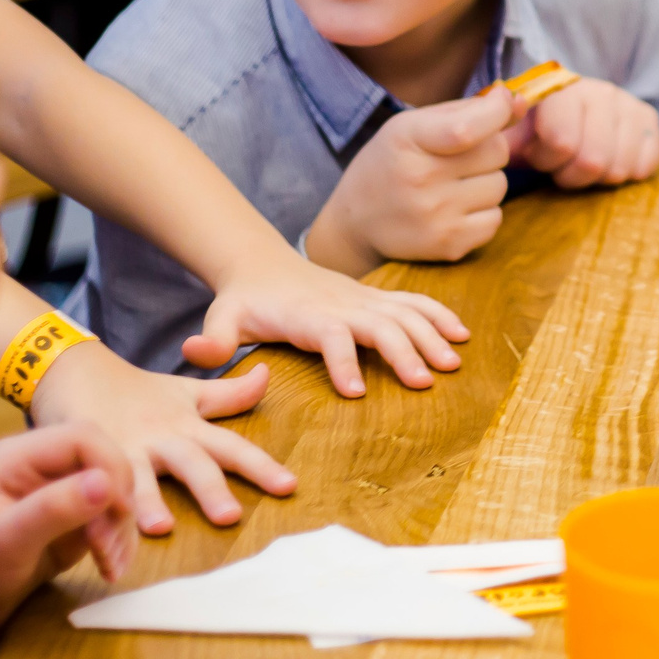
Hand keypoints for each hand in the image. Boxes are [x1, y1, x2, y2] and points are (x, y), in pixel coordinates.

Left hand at [0, 424, 131, 658]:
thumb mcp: (4, 542)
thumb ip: (53, 509)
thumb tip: (107, 483)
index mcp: (18, 457)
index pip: (84, 438)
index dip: (111, 467)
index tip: (119, 511)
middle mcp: (41, 468)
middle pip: (104, 462)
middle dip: (117, 503)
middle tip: (109, 548)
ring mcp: (56, 496)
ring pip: (111, 493)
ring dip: (120, 528)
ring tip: (111, 567)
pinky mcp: (67, 524)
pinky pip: (105, 519)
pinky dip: (116, 542)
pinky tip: (110, 568)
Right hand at [25, 339, 289, 534]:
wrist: (74, 371)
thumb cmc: (137, 392)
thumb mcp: (186, 392)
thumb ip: (229, 395)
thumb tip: (268, 375)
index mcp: (187, 427)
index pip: (231, 448)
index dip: (260, 466)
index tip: (289, 486)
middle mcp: (160, 439)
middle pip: (190, 463)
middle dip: (210, 489)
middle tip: (230, 517)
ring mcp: (120, 451)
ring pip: (138, 478)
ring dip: (148, 503)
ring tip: (160, 527)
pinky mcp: (84, 460)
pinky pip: (92, 487)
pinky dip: (96, 512)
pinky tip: (101, 537)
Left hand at [186, 248, 470, 397]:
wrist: (264, 265)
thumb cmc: (244, 302)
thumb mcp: (222, 318)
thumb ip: (213, 340)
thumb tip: (196, 353)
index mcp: (307, 314)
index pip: (331, 335)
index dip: (343, 361)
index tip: (356, 393)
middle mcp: (341, 304)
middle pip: (379, 323)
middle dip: (403, 351)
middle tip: (423, 382)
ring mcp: (363, 298)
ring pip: (404, 312)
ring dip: (430, 334)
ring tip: (453, 363)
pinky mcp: (375, 297)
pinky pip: (413, 301)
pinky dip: (439, 314)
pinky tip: (462, 334)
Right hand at [308, 88, 516, 271]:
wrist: (355, 221)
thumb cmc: (392, 163)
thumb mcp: (414, 125)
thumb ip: (468, 110)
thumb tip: (521, 102)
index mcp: (408, 139)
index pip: (468, 126)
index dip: (498, 111)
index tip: (503, 104)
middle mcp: (420, 179)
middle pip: (497, 153)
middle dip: (488, 150)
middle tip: (460, 158)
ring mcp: (436, 216)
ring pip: (500, 186)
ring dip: (485, 182)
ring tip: (454, 185)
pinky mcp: (449, 245)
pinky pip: (495, 219)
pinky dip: (483, 212)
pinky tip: (455, 209)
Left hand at [510, 77, 658, 189]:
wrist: (563, 115)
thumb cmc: (531, 131)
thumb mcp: (506, 130)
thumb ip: (496, 126)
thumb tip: (507, 110)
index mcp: (562, 89)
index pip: (563, 141)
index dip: (548, 160)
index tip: (539, 156)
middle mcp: (601, 90)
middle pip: (595, 161)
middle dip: (572, 174)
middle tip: (562, 165)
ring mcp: (629, 103)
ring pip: (620, 168)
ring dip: (598, 177)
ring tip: (583, 162)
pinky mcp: (649, 120)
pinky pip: (646, 164)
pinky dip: (626, 173)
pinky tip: (610, 162)